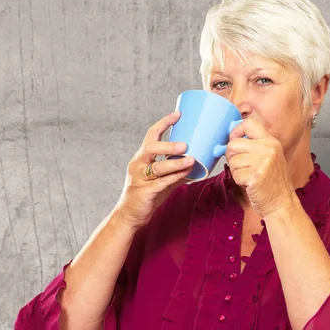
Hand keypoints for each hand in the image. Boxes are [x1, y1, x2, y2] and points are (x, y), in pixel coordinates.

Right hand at [114, 111, 194, 229]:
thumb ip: (177, 171)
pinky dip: (174, 178)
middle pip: (150, 148)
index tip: (178, 114)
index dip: (164, 123)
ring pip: (157, 167)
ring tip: (191, 159)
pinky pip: (161, 183)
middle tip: (185, 145)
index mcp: (142, 158)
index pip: (151, 135)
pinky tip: (186, 175)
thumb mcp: (162, 179)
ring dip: (175, 163)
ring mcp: (140, 178)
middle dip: (168, 145)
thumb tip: (198, 164)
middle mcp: (138, 165)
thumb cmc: (147, 195)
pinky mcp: (144, 192)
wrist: (130, 216)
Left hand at [225, 118, 293, 217]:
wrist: (281, 203)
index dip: (236, 131)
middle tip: (240, 166)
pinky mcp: (256, 176)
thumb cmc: (272, 182)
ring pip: (232, 160)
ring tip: (249, 176)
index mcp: (271, 142)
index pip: (249, 124)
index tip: (234, 140)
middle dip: (231, 156)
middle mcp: (268, 149)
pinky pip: (235, 174)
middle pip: (234, 144)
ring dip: (236, 171)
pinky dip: (239, 181)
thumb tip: (230, 140)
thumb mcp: (269, 158)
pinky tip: (250, 184)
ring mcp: (263, 162)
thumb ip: (254, 146)